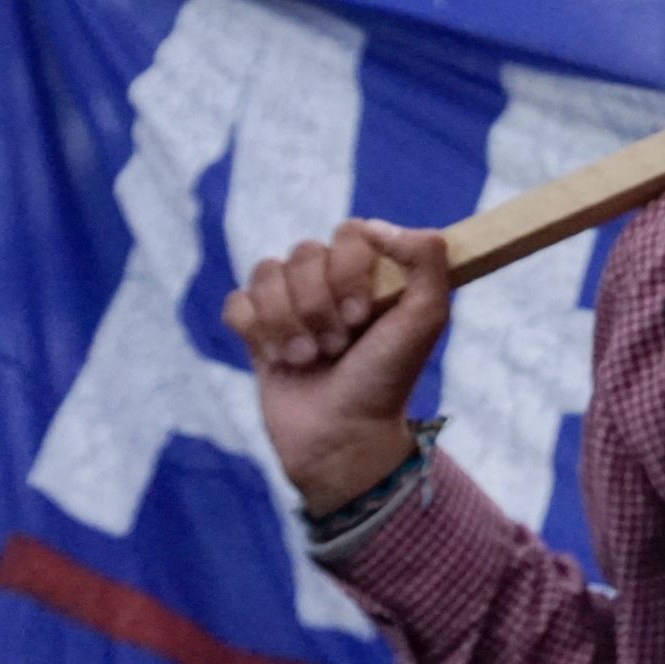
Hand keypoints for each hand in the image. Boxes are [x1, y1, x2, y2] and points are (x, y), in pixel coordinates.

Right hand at [222, 219, 450, 516]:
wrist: (343, 437)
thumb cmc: (387, 379)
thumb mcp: (426, 318)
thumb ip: (427, 258)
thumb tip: (376, 226)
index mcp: (373, 272)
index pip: (348, 232)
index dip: (348, 271)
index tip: (361, 315)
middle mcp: (331, 281)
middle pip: (303, 253)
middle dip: (318, 305)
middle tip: (337, 346)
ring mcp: (291, 304)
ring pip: (266, 273)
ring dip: (288, 323)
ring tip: (310, 359)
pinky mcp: (257, 331)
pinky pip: (237, 303)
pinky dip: (257, 332)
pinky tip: (280, 360)